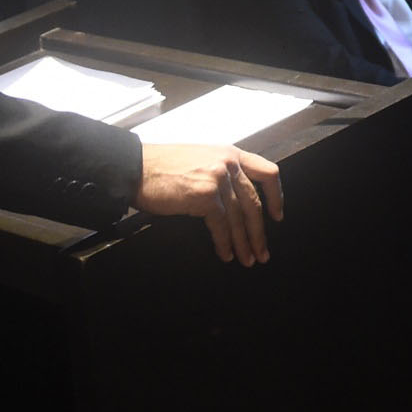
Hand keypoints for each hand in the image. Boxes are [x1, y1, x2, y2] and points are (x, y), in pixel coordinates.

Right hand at [135, 144, 282, 265]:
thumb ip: (221, 171)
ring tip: (247, 259)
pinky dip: (225, 243)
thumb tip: (235, 201)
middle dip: (259, 232)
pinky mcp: (206, 196)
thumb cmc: (160, 166)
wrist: (135, 167)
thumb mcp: (200, 158)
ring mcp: (219, 179)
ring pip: (240, 218)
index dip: (276, 197)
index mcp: (230, 153)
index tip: (277, 215)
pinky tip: (226, 253)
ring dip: (244, 243)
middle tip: (262, 251)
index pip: (268, 172)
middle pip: (254, 203)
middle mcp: (228, 164)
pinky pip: (222, 226)